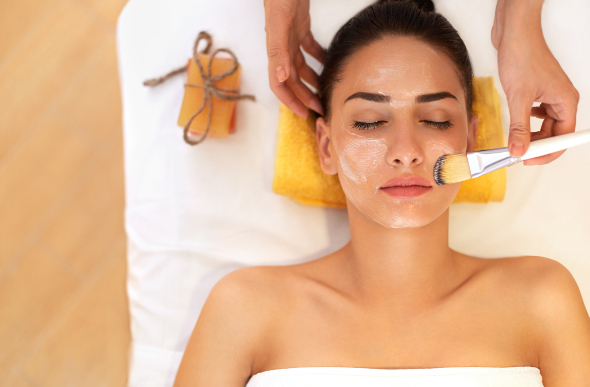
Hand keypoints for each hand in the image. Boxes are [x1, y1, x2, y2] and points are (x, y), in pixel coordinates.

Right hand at [263, 0, 324, 117]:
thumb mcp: (279, 24)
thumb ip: (278, 51)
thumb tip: (282, 78)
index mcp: (276, 52)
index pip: (279, 85)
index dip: (290, 101)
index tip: (304, 113)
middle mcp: (281, 48)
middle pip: (292, 80)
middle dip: (305, 96)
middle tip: (321, 108)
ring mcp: (290, 38)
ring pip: (300, 66)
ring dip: (311, 81)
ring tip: (325, 91)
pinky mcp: (299, 27)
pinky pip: (308, 48)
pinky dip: (318, 57)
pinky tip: (327, 63)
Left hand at [492, 0, 578, 165]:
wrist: (514, 33)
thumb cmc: (523, 55)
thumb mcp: (519, 97)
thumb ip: (519, 128)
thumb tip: (519, 151)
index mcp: (565, 101)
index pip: (562, 138)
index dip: (546, 153)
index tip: (528, 161)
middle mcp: (561, 99)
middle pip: (553, 133)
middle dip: (536, 145)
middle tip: (516, 154)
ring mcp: (549, 94)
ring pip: (544, 125)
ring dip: (530, 134)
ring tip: (515, 139)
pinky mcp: (537, 90)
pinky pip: (536, 114)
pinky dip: (527, 121)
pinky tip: (518, 120)